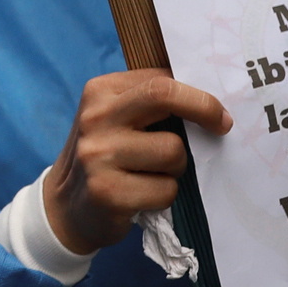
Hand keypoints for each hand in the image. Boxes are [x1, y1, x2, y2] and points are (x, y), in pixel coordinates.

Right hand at [42, 69, 231, 255]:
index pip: (159, 79)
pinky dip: (165, 196)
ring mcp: (97, 154)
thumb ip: (148, 104)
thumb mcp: (115, 120)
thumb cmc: (106, 157)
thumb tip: (208, 99)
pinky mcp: (107, 191)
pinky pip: (165, 189)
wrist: (65, 206)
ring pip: (173, 150)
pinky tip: (144, 197)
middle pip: (163, 96)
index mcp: (99, 92)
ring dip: (177, 169)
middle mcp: (95, 118)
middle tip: (222, 126)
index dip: (197, 94)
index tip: (218, 112)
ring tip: (156, 175)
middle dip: (203, 109)